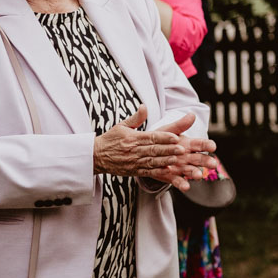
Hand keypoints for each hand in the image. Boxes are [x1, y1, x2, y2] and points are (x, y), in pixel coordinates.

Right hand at [92, 106, 217, 185]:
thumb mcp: (121, 126)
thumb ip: (136, 118)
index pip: (150, 137)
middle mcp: (133, 150)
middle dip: (168, 149)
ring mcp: (133, 162)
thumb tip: (144, 106)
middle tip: (182, 149)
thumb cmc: (110, 139)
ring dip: (165, 161)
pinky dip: (157, 172)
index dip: (163, 137)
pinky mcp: (133, 171)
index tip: (175, 137)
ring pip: (151, 161)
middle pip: (153, 150)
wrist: (95, 156)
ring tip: (177, 160)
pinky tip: (167, 171)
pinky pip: (146, 172)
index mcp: (132, 138)